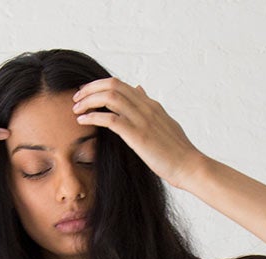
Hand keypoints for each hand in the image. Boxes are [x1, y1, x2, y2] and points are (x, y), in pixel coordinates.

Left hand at [72, 78, 206, 188]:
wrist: (190, 166)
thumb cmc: (177, 151)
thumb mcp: (165, 122)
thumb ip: (149, 106)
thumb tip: (139, 89)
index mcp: (151, 104)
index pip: (121, 84)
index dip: (100, 85)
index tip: (86, 94)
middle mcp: (146, 107)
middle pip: (113, 85)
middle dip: (90, 89)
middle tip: (76, 98)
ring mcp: (142, 120)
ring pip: (110, 97)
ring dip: (89, 100)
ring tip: (76, 109)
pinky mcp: (138, 135)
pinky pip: (110, 119)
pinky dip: (93, 116)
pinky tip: (82, 121)